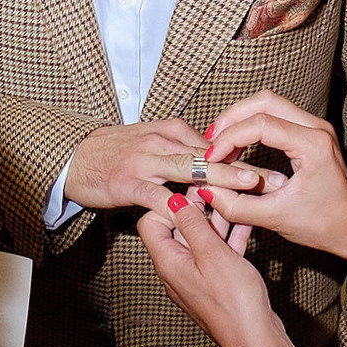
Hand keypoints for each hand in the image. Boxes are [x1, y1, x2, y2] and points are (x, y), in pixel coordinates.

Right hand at [63, 119, 260, 214]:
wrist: (73, 157)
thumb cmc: (116, 153)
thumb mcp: (153, 143)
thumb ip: (183, 151)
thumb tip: (215, 160)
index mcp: (172, 130)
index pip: (216, 144)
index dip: (245, 157)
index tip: (272, 168)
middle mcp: (163, 140)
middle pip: (212, 154)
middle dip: (243, 167)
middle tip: (273, 179)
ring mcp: (147, 161)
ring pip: (191, 170)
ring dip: (222, 180)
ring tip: (248, 189)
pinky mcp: (131, 182)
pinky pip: (161, 196)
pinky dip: (183, 206)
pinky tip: (202, 216)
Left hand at [136, 194, 283, 346]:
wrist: (255, 338)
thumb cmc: (234, 304)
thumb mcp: (212, 254)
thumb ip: (193, 224)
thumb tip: (176, 199)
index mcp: (169, 262)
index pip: (151, 223)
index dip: (166, 204)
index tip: (189, 192)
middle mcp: (178, 269)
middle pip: (177, 229)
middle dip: (195, 207)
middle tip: (213, 189)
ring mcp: (197, 276)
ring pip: (201, 239)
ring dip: (215, 219)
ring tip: (230, 199)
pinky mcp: (216, 282)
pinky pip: (218, 252)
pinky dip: (229, 236)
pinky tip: (243, 222)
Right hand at [199, 90, 346, 270]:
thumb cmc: (323, 225)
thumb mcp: (275, 218)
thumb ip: (237, 206)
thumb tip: (207, 189)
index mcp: (313, 145)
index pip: (261, 124)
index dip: (229, 139)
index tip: (211, 159)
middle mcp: (317, 128)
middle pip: (264, 101)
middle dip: (231, 119)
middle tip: (211, 143)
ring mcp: (316, 127)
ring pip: (269, 103)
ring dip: (241, 119)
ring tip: (220, 145)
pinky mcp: (311, 133)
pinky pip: (276, 115)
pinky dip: (253, 125)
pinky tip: (238, 147)